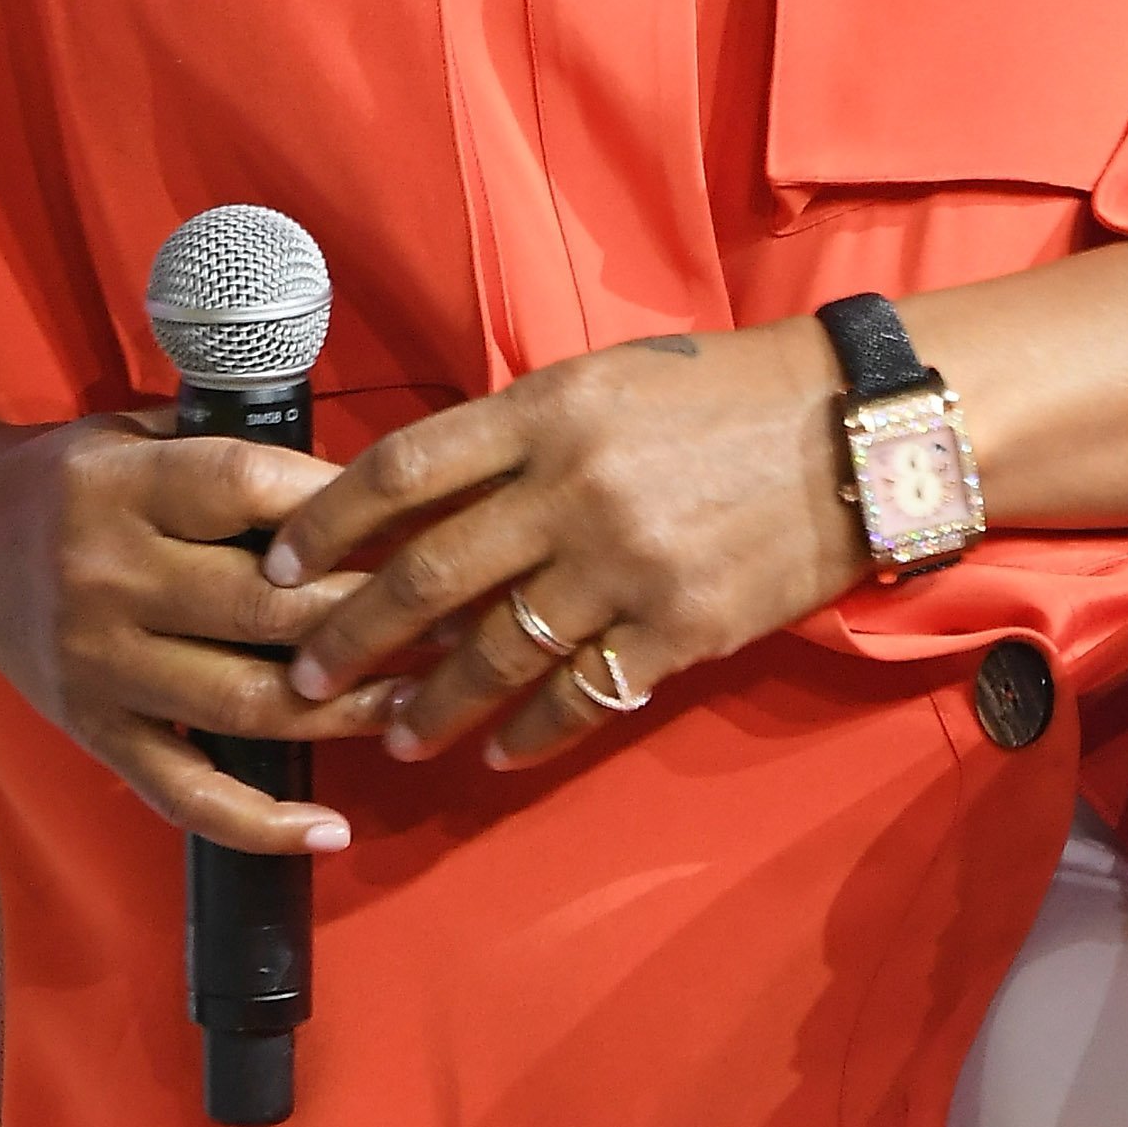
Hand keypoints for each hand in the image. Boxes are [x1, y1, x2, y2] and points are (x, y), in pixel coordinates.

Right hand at [0, 411, 398, 853]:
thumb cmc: (79, 478)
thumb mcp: (140, 431)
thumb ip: (232, 452)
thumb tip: (361, 480)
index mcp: (122, 487)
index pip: (246, 489)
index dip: (334, 507)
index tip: (411, 518)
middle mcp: (108, 578)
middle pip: (260, 607)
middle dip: (366, 615)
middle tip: (449, 615)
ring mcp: (99, 667)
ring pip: (242, 703)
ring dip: (342, 712)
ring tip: (418, 702)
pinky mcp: (94, 733)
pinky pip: (184, 793)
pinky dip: (258, 823)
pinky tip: (327, 830)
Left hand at [262, 322, 865, 772]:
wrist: (850, 430)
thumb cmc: (723, 391)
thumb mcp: (608, 379)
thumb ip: (519, 433)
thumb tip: (423, 495)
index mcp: (549, 409)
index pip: (403, 471)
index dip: (326, 522)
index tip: (277, 562)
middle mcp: (574, 487)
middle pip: (427, 575)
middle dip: (351, 634)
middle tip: (304, 674)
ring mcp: (626, 564)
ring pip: (495, 652)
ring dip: (431, 703)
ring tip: (395, 734)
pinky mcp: (679, 627)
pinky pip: (581, 694)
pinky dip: (530, 730)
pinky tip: (499, 748)